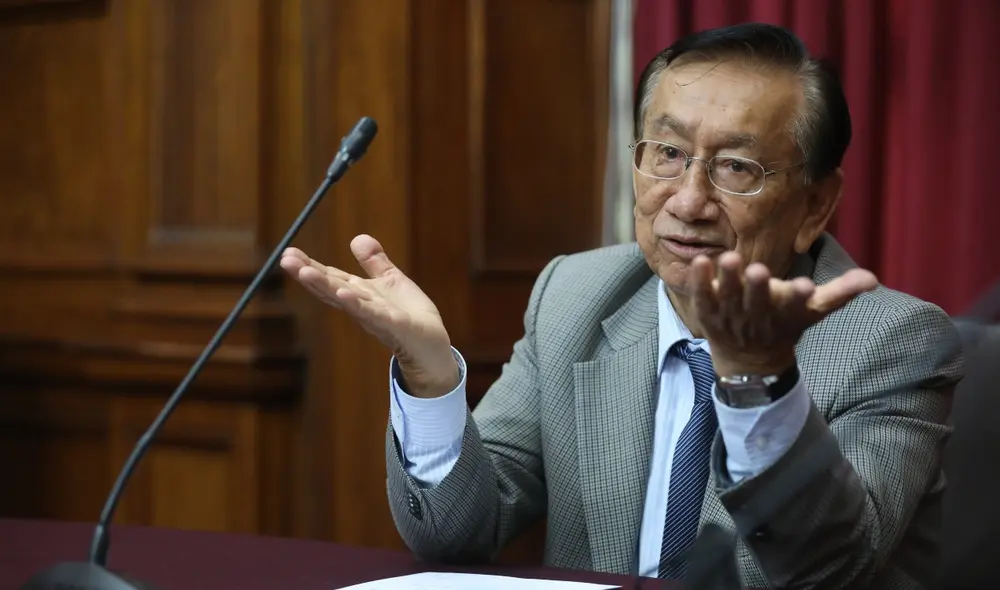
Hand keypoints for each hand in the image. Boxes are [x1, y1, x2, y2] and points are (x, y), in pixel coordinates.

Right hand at [279, 235, 458, 397]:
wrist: (433, 344)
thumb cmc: (411, 315)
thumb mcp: (391, 281)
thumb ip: (375, 262)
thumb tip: (357, 238)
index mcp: (360, 293)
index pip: (330, 277)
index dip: (309, 265)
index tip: (288, 252)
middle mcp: (361, 306)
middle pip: (330, 287)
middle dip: (308, 273)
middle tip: (285, 259)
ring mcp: (375, 316)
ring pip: (345, 300)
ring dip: (325, 286)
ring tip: (305, 272)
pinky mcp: (394, 325)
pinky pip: (372, 313)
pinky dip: (357, 304)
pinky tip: (344, 293)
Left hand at [688, 251, 877, 376]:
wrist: (749, 360)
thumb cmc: (784, 324)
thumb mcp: (814, 310)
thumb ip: (841, 293)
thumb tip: (873, 279)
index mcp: (785, 315)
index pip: (795, 308)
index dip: (799, 298)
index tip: (806, 287)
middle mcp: (757, 317)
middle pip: (757, 303)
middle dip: (758, 288)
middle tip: (758, 269)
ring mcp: (731, 317)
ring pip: (728, 299)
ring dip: (728, 280)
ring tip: (728, 258)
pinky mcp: (708, 313)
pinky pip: (703, 298)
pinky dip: (700, 282)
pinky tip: (700, 260)